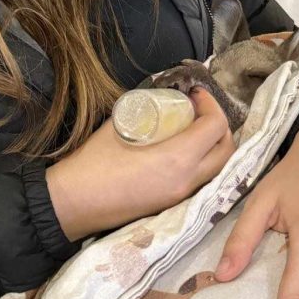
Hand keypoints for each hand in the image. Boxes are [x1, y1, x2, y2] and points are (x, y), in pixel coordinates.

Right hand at [46, 86, 234, 241]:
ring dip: (213, 145)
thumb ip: (149, 111)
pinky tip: (182, 150)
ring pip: (218, 168)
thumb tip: (163, 98)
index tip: (194, 93)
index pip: (216, 127)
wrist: (72, 203)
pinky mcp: (172, 205)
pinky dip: (203, 162)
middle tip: (199, 109)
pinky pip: (202, 180)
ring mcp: (182, 196)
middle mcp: (188, 180)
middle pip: (226, 150)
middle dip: (219, 125)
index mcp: (178, 159)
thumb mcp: (122, 124)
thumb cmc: (93, 162)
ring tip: (192, 128)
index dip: (211, 104)